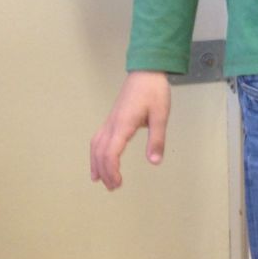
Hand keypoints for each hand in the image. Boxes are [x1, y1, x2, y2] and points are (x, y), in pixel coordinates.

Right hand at [90, 71, 171, 190]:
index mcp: (123, 124)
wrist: (146, 71)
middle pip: (101, 152)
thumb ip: (157, 139)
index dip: (112, 170)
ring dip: (97, 164)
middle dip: (105, 171)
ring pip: (96, 146)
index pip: (111, 152)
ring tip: (100, 180)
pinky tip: (98, 160)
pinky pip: (98, 138)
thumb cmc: (154, 91)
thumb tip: (154, 162)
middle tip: (113, 187)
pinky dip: (96, 152)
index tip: (118, 183)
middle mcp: (112, 124)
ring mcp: (110, 121)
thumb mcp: (161, 115)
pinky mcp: (112, 118)